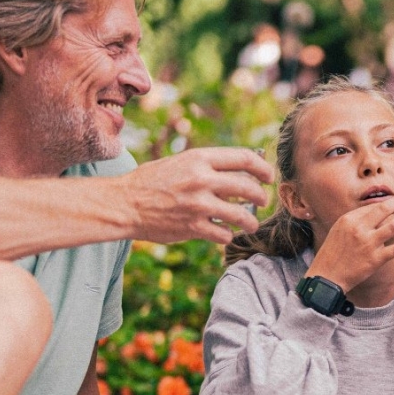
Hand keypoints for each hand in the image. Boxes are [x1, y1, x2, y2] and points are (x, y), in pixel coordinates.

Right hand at [111, 146, 272, 244]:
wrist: (124, 203)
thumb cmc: (153, 181)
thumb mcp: (180, 162)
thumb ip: (208, 166)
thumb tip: (241, 172)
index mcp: (199, 158)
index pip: (244, 158)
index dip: (263, 168)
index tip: (268, 177)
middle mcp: (202, 179)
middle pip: (249, 188)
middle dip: (262, 197)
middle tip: (263, 201)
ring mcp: (199, 205)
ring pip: (242, 216)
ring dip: (250, 222)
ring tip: (250, 225)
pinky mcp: (193, 227)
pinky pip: (224, 234)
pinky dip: (228, 235)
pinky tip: (224, 234)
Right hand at [303, 194, 393, 290]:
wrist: (327, 277)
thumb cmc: (332, 253)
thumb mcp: (339, 230)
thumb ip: (356, 220)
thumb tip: (375, 212)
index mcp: (349, 219)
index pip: (372, 206)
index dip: (386, 202)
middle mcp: (360, 228)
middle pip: (384, 210)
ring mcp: (369, 244)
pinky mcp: (376, 259)